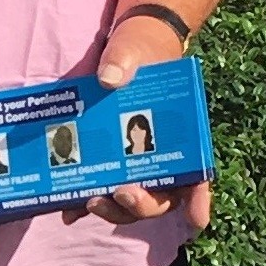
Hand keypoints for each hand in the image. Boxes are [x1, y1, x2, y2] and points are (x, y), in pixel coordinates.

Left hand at [78, 4, 214, 228]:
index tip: (194, 219)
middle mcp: (160, 154)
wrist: (120, 45)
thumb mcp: (134, 47)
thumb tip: (109, 79)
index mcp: (180, 133)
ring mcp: (132, 160)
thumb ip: (124, 59)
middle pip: (160, 195)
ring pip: (130, 199)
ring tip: (89, 203)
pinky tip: (67, 212)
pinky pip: (98, 187)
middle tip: (121, 193)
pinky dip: (83, 204)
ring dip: (113, 208)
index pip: (198, 173)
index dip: (198, 200)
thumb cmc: (140, 47)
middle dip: (141, 204)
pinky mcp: (105, 158)